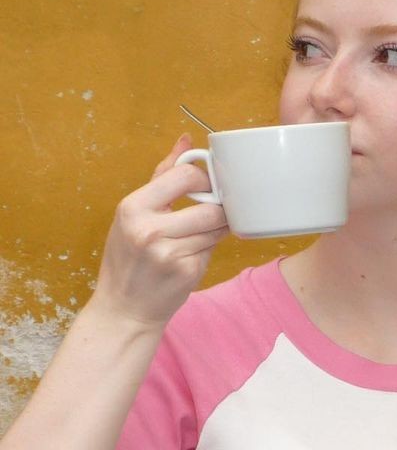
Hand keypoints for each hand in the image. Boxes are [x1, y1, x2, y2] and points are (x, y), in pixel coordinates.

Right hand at [88, 134, 229, 329]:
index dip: (204, 178)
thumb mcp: (132, 213)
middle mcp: (150, 230)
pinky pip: (213, 248)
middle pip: (210, 207)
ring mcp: (171, 253)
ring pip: (217, 228)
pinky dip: (209, 247)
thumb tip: (186, 141)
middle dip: (217, 207)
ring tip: (200, 232)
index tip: (206, 185)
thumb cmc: (128, 258)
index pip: (184, 176)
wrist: (125, 308)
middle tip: (213, 210)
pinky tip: (192, 253)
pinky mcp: (188, 272)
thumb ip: (162, 176)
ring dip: (217, 228)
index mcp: (132, 208)